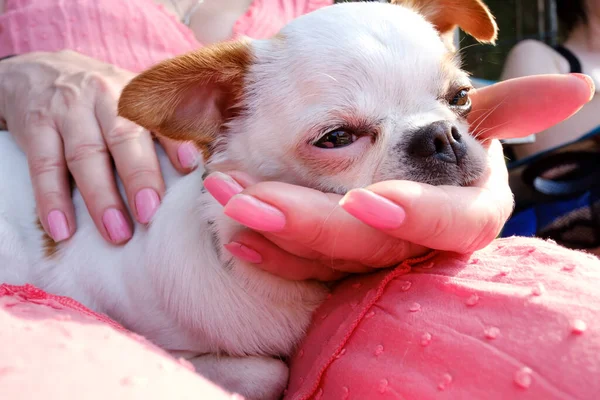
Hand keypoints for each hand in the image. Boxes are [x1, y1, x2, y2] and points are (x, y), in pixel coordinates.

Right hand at [0, 51, 199, 243]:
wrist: (39, 69)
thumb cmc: (101, 100)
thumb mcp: (131, 101)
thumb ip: (162, 129)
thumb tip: (199, 168)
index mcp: (135, 93)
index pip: (158, 116)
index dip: (174, 141)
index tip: (189, 167)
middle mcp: (103, 96)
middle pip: (122, 138)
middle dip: (139, 177)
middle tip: (150, 214)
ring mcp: (66, 110)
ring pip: (84, 155)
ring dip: (101, 197)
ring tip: (117, 233)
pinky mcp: (34, 126)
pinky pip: (44, 166)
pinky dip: (52, 199)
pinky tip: (62, 229)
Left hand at [203, 74, 594, 279]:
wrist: (401, 165)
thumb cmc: (442, 146)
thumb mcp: (471, 125)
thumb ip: (505, 110)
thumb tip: (578, 90)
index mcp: (464, 210)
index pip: (453, 228)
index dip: (415, 218)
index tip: (368, 200)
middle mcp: (419, 243)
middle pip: (372, 247)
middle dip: (309, 223)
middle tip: (248, 197)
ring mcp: (377, 257)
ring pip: (329, 259)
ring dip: (273, 231)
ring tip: (224, 197)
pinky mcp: (341, 263)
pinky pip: (305, 264)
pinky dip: (270, 250)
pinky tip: (234, 231)